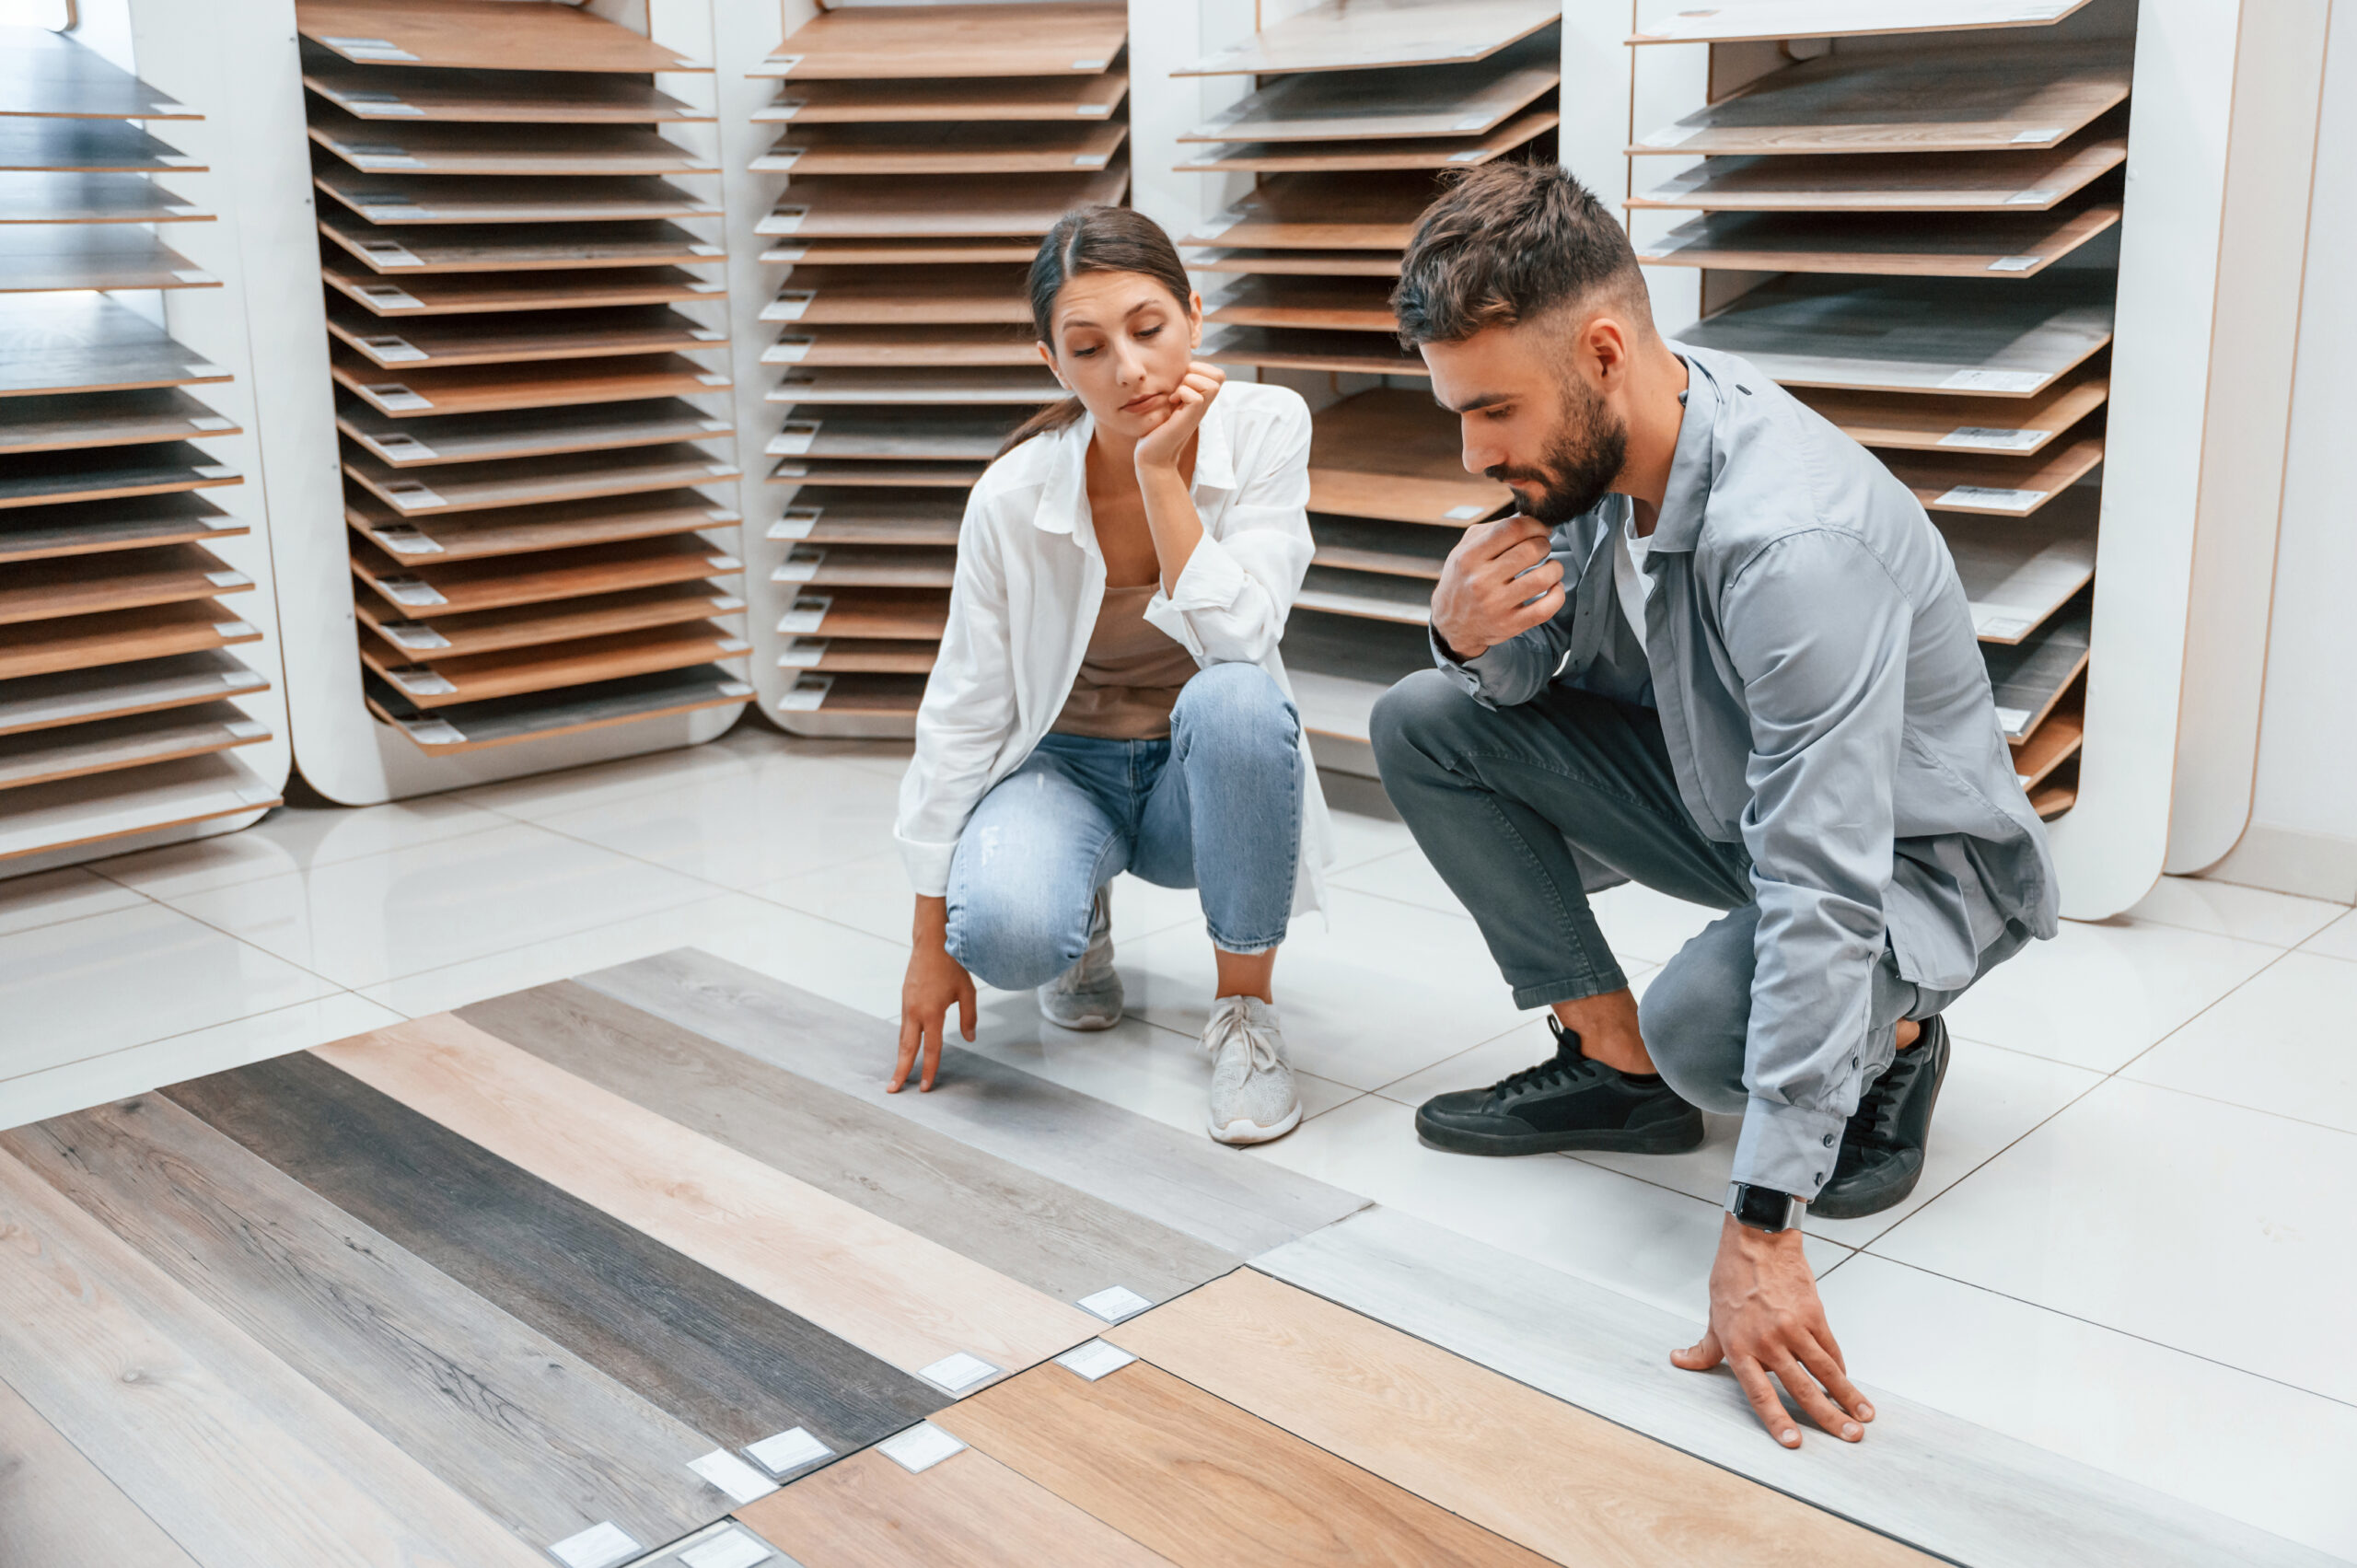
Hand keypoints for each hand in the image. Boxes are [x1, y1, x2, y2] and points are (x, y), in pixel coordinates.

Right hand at [893, 907, 974, 1092]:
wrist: (932, 942)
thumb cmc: (952, 965)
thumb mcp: (967, 992)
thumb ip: (969, 1018)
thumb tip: (969, 1039)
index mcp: (932, 1013)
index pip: (931, 1049)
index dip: (929, 1069)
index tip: (925, 1087)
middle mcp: (915, 1012)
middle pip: (907, 1049)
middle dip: (900, 1071)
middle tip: (893, 1090)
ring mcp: (907, 1005)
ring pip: (902, 1037)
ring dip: (900, 1057)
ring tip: (897, 1075)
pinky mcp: (905, 999)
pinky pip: (903, 1025)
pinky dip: (903, 1040)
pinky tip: (906, 1048)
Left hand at [1132, 360, 1224, 471]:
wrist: (1152, 457)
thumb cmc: (1156, 430)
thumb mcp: (1169, 401)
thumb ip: (1177, 386)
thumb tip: (1178, 367)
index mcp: (1202, 399)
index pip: (1219, 374)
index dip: (1202, 369)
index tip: (1181, 382)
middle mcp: (1205, 405)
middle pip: (1220, 375)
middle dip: (1196, 373)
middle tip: (1179, 388)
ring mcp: (1199, 413)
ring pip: (1211, 385)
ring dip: (1189, 384)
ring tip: (1175, 396)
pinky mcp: (1190, 419)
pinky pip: (1195, 396)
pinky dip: (1181, 394)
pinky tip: (1172, 403)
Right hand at [1429, 514, 1563, 660]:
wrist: (1451, 624)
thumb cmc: (1462, 580)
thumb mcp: (1464, 550)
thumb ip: (1493, 530)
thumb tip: (1529, 515)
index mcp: (1469, 557)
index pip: (1511, 529)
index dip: (1534, 524)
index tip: (1541, 527)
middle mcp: (1480, 581)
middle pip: (1531, 550)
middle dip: (1545, 544)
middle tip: (1543, 547)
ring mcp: (1496, 605)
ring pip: (1543, 578)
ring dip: (1555, 568)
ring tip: (1551, 567)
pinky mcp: (1509, 625)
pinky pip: (1546, 608)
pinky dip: (1558, 594)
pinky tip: (1554, 588)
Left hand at [1671, 1214, 1874, 1448]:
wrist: (1757, 1242)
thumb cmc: (1733, 1277)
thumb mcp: (1713, 1316)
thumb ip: (1704, 1348)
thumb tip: (1681, 1360)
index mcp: (1739, 1346)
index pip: (1759, 1393)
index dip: (1777, 1420)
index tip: (1793, 1441)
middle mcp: (1767, 1342)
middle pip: (1801, 1388)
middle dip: (1827, 1418)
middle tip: (1848, 1438)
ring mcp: (1793, 1329)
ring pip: (1825, 1371)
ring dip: (1847, 1397)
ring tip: (1862, 1418)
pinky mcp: (1813, 1315)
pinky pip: (1830, 1349)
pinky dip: (1840, 1368)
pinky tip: (1849, 1383)